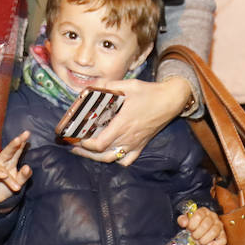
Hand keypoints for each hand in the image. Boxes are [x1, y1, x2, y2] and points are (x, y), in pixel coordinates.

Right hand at [0, 131, 31, 203]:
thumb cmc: (7, 188)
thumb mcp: (19, 182)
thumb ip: (24, 176)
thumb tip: (28, 167)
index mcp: (10, 161)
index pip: (16, 150)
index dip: (21, 142)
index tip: (27, 134)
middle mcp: (1, 162)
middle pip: (8, 151)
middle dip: (14, 144)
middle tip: (20, 138)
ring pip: (2, 168)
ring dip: (10, 178)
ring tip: (17, 187)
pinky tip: (4, 175)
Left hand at [74, 77, 192, 166]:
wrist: (170, 100)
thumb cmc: (149, 92)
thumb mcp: (128, 84)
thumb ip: (108, 85)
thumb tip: (92, 85)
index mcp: (122, 124)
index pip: (99, 143)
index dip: (85, 145)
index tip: (76, 138)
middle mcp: (127, 137)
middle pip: (102, 154)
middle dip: (85, 152)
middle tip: (74, 147)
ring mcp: (135, 143)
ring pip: (112, 159)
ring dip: (97, 158)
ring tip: (86, 152)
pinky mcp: (141, 145)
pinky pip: (127, 160)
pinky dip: (116, 160)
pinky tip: (109, 153)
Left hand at [179, 206, 226, 244]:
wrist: (201, 227)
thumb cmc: (194, 223)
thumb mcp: (187, 220)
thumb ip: (182, 220)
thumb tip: (184, 223)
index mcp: (203, 211)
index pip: (198, 216)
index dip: (192, 224)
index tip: (189, 230)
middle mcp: (213, 216)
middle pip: (206, 224)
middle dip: (197, 234)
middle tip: (193, 237)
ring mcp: (219, 225)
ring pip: (214, 231)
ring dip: (205, 239)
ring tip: (199, 242)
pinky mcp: (223, 234)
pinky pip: (223, 240)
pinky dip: (216, 244)